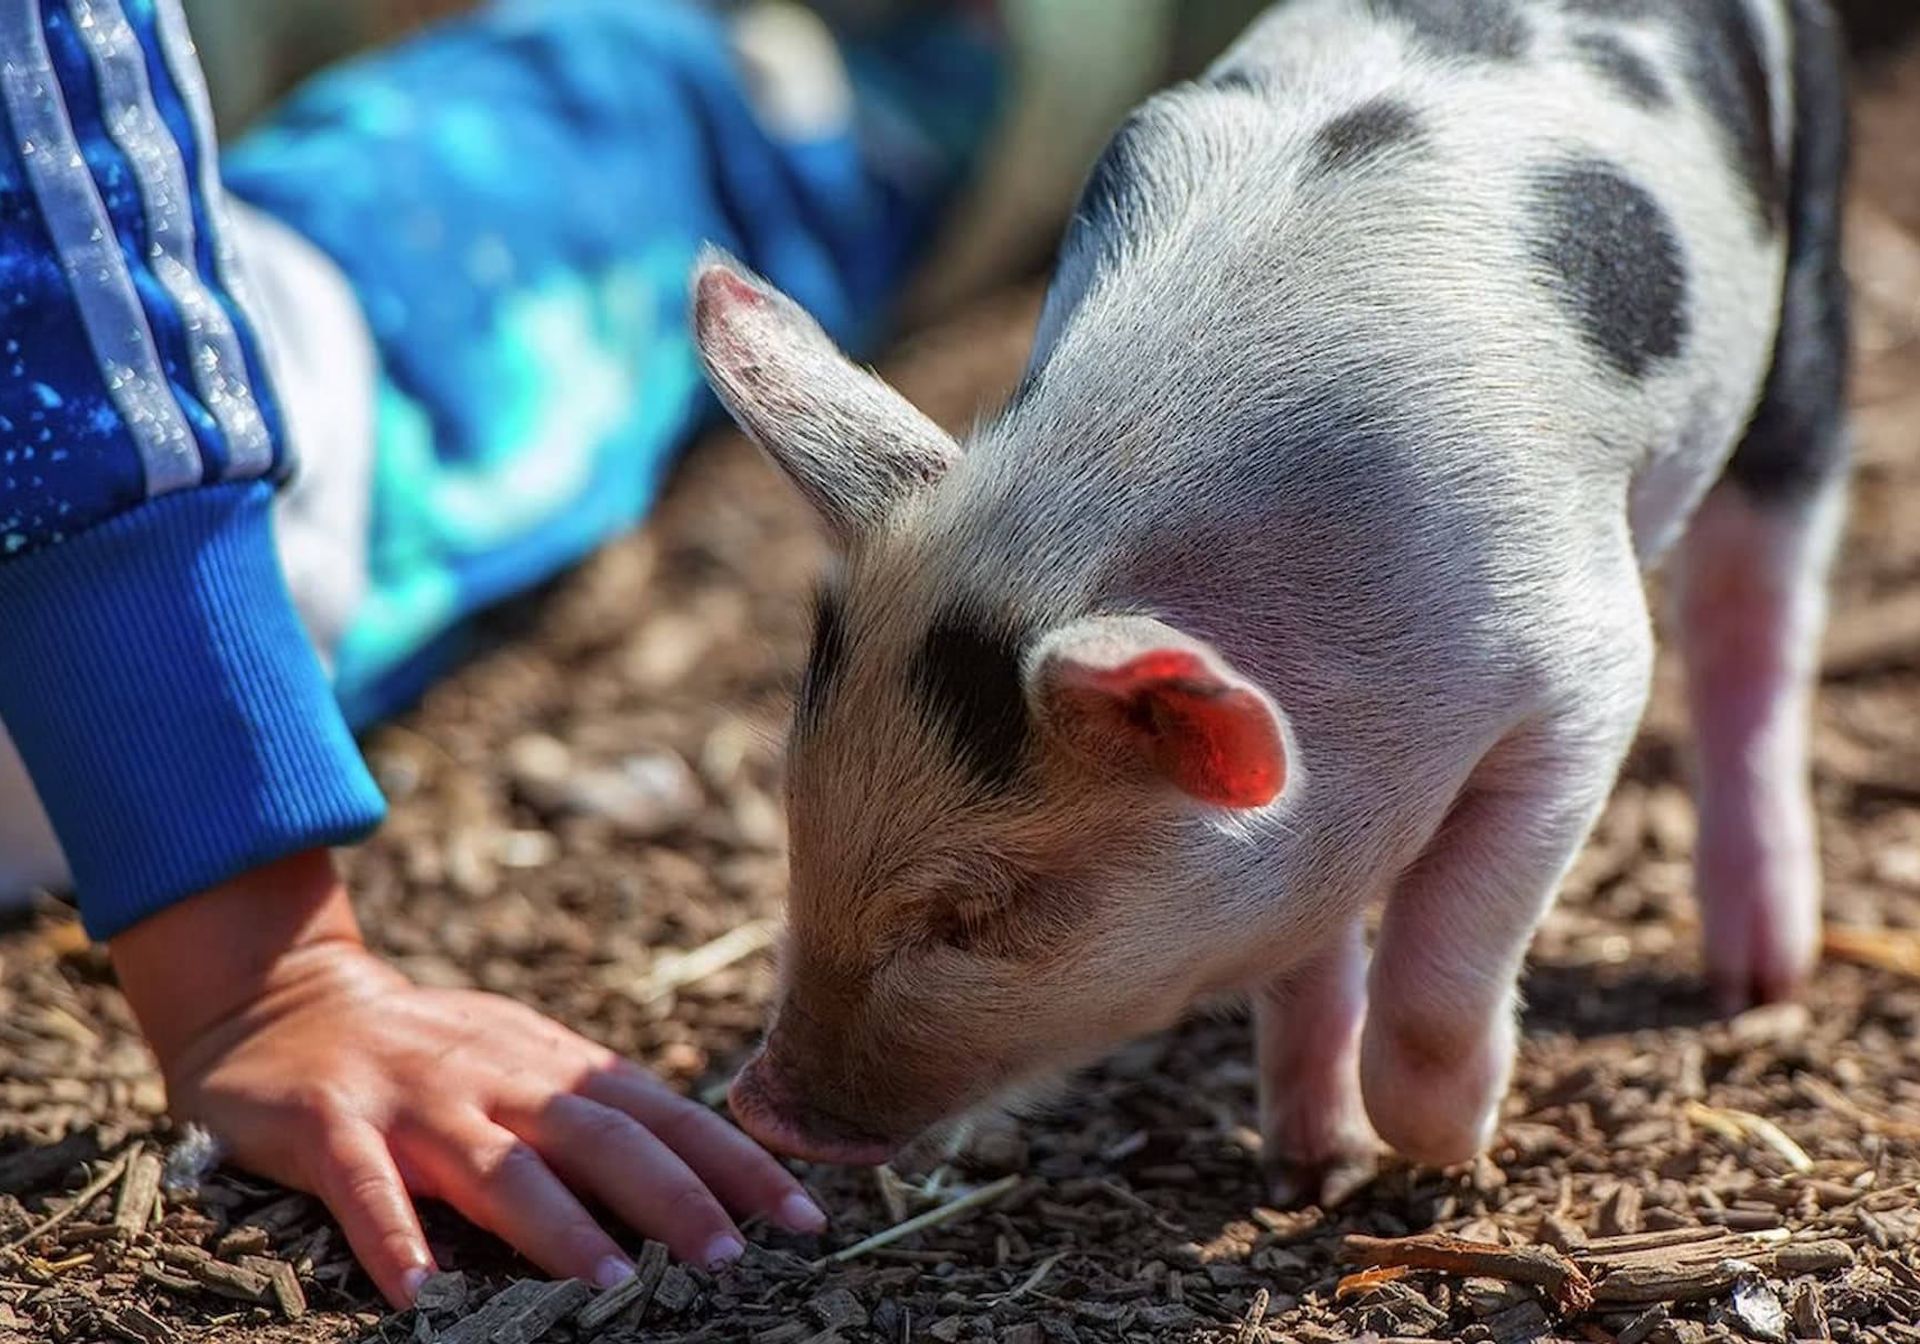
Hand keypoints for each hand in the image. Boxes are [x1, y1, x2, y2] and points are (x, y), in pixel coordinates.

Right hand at [109, 850, 823, 1307]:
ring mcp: (417, 1099)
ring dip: (557, 1224)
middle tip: (728, 1255)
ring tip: (610, 1281)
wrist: (288, 1001)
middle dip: (671, 1195)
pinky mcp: (332, 1124)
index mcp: (555, 1066)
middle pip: (601, 1136)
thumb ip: (599, 1112)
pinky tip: (420, 1291)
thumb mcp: (525, 1065)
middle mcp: (500, 1076)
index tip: (804, 1215)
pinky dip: (393, 1235)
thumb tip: (705, 1174)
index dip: (737, 1163)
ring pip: (498, 1165)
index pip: (667, 1116)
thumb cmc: (433, 1055)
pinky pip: (364, 1184)